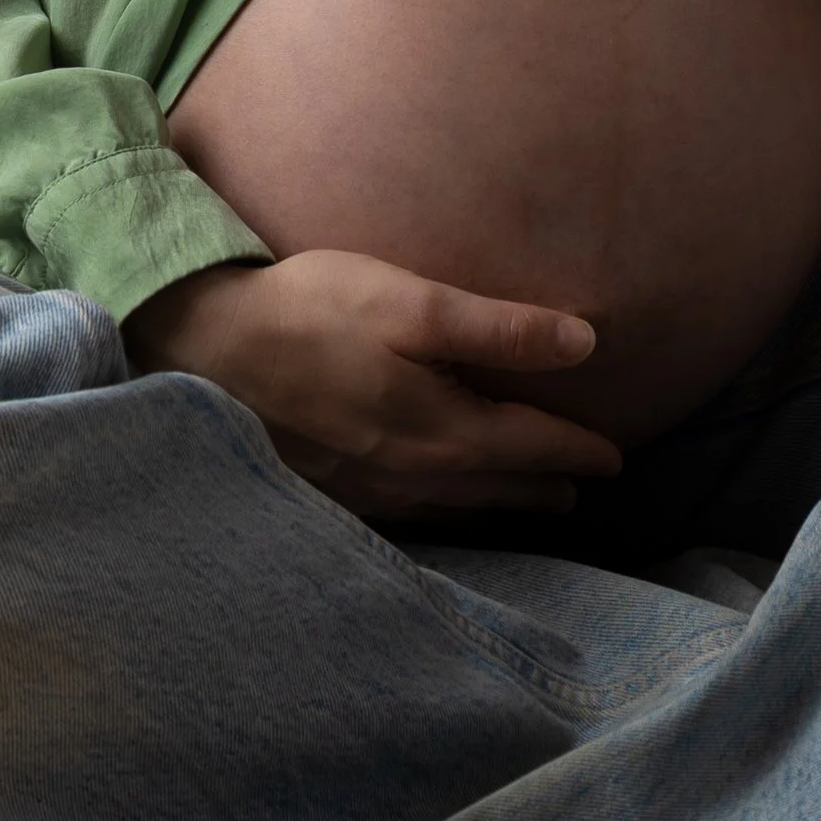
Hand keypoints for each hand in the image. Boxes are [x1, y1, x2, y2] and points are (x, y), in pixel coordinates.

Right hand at [130, 250, 618, 520]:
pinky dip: (446, 515)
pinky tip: (439, 508)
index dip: (578, 450)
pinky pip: (410, 516)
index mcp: (443, 432)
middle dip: (545, 487)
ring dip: (499, 506)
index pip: (533, 448)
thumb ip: (500, 329)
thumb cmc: (314, 312)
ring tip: (529, 505)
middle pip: (498, 488)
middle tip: (583, 489)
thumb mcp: (412, 304)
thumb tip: (585, 345)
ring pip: (455, 508)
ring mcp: (368, 491)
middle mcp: (413, 475)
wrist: (205, 350)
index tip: (615, 458)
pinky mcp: (331, 491)